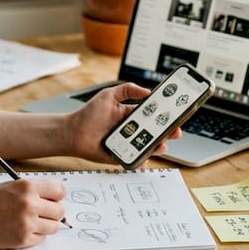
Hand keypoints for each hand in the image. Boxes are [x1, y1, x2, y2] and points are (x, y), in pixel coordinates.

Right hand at [0, 178, 66, 248]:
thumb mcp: (10, 186)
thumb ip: (32, 191)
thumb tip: (54, 199)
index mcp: (27, 186)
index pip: (60, 190)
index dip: (57, 196)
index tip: (52, 200)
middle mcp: (29, 204)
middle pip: (60, 211)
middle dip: (52, 212)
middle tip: (41, 213)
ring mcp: (27, 223)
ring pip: (53, 227)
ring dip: (45, 226)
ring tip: (29, 222)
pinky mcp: (22, 239)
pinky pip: (41, 239)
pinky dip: (34, 236)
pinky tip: (20, 230)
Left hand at [64, 83, 182, 165]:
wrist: (72, 133)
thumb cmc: (88, 114)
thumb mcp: (108, 95)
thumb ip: (127, 89)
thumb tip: (148, 91)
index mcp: (131, 115)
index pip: (153, 114)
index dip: (165, 114)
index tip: (176, 113)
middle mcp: (132, 129)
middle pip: (155, 132)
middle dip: (168, 132)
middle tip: (175, 130)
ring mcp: (128, 143)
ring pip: (149, 146)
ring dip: (159, 146)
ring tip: (162, 143)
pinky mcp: (123, 156)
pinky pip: (137, 159)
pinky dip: (144, 160)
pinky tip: (147, 157)